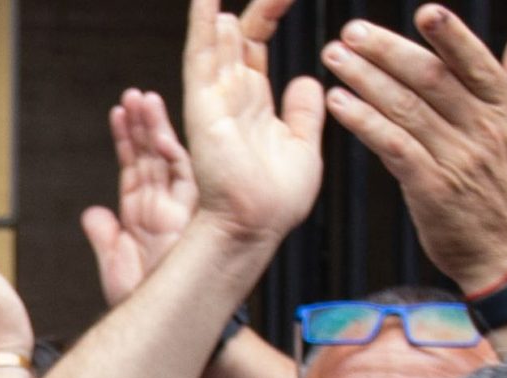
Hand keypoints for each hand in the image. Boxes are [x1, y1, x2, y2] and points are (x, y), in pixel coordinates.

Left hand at [83, 90, 199, 304]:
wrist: (163, 320)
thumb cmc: (143, 300)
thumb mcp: (114, 264)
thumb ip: (104, 236)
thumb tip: (91, 214)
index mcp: (143, 216)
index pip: (134, 168)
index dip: (125, 140)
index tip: (118, 113)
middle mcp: (163, 207)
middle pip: (152, 155)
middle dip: (143, 124)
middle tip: (134, 94)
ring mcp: (178, 208)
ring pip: (168, 158)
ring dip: (156, 128)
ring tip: (144, 99)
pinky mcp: (191, 214)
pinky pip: (184, 176)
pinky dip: (172, 152)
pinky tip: (161, 131)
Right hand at [183, 0, 324, 247]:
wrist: (256, 226)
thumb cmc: (277, 200)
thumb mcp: (304, 147)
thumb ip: (304, 112)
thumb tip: (307, 81)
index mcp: (254, 103)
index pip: (255, 46)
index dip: (269, 14)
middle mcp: (230, 97)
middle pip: (238, 36)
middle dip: (258, 6)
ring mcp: (214, 100)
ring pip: (216, 41)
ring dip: (220, 11)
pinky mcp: (203, 107)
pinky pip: (200, 60)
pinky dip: (201, 28)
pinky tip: (206, 1)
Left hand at [323, 8, 506, 293]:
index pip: (475, 63)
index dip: (450, 36)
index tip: (425, 12)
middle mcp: (484, 127)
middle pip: (431, 79)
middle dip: (388, 51)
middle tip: (351, 32)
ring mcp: (457, 157)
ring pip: (406, 108)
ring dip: (365, 80)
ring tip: (335, 59)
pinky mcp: (431, 186)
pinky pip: (392, 146)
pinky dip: (364, 122)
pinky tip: (338, 104)